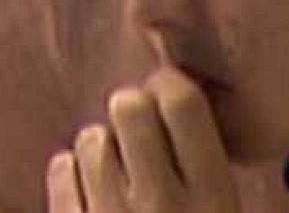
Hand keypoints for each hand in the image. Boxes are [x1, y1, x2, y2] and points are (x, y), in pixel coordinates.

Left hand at [45, 66, 237, 212]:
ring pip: (91, 137)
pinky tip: (90, 191)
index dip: (171, 87)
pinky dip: (72, 174)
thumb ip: (213, 166)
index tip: (167, 94)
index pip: (182, 104)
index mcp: (213, 199)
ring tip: (119, 171)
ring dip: (103, 147)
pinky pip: (61, 170)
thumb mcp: (227, 212)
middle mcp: (160, 202)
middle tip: (140, 132)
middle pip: (129, 107)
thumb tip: (188, 103)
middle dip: (133, 111)